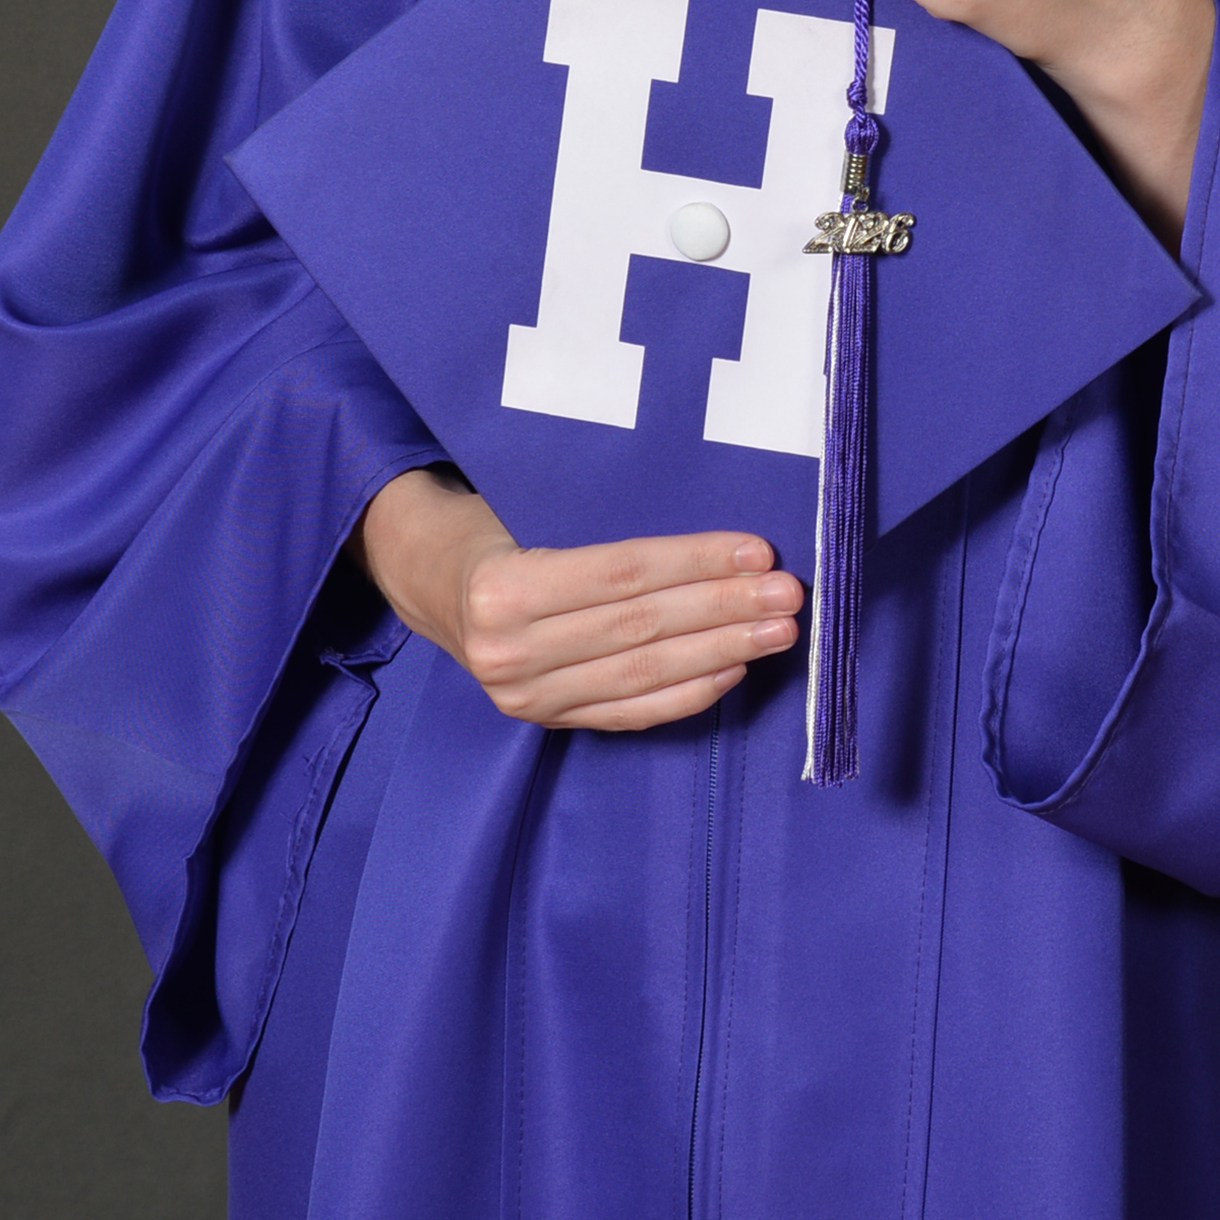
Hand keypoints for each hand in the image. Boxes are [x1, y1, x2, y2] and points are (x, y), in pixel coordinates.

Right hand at [355, 468, 803, 729]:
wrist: (430, 579)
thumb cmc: (496, 521)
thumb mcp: (529, 498)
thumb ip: (600, 515)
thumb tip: (712, 525)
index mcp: (503, 587)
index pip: (621, 574)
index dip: (695, 563)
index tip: (759, 550)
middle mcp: (508, 652)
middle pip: (640, 628)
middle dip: (724, 610)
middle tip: (789, 595)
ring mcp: (525, 697)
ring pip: (643, 675)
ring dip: (721, 653)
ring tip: (779, 632)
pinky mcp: (545, 720)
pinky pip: (629, 713)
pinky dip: (687, 693)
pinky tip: (734, 670)